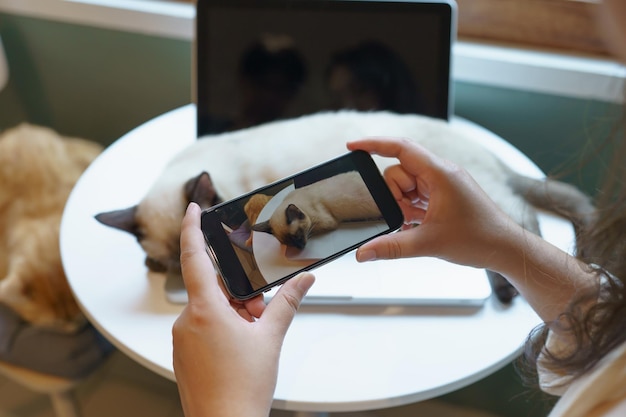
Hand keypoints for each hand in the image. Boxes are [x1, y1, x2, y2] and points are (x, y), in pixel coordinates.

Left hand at [172, 203, 313, 416]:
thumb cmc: (242, 388)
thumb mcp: (270, 338)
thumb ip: (287, 303)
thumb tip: (304, 281)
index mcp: (205, 311)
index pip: (194, 257)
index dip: (192, 228)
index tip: (193, 208)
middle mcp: (187, 322)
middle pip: (212, 289)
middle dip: (238, 293)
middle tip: (259, 311)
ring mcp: (182, 340)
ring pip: (210, 310)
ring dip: (233, 314)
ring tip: (254, 336)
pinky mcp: (184, 354)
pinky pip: (203, 328)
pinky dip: (223, 328)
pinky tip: (241, 347)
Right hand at [347, 137, 521, 270]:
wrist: (505, 248)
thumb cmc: (478, 239)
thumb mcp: (428, 244)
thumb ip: (391, 247)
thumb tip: (362, 253)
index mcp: (440, 173)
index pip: (400, 148)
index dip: (373, 144)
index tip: (352, 146)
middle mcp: (441, 173)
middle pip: (399, 171)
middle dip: (395, 195)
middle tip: (408, 217)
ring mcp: (443, 183)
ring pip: (406, 185)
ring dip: (404, 204)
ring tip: (418, 223)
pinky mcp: (444, 194)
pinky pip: (417, 194)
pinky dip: (412, 208)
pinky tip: (419, 224)